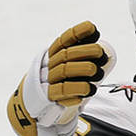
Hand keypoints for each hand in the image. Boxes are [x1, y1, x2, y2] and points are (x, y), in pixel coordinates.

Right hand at [7, 21, 114, 135]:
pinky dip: (77, 89)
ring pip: (65, 72)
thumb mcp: (69, 68)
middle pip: (66, 55)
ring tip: (99, 72)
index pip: (63, 41)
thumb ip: (82, 57)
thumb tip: (100, 42)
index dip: (77, 33)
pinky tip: (90, 89)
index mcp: (53, 55)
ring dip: (84, 70)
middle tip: (101, 52)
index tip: (93, 28)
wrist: (35, 108)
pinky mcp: (50, 98)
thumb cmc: (60, 84)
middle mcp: (49, 66)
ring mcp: (48, 81)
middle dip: (85, 51)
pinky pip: (63, 92)